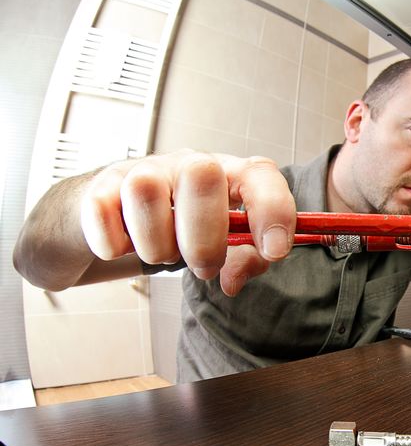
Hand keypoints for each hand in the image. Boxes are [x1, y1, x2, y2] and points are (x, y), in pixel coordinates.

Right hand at [79, 150, 295, 295]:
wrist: (121, 216)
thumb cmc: (186, 228)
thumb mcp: (227, 245)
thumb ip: (245, 261)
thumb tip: (232, 281)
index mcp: (230, 175)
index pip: (261, 174)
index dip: (272, 211)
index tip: (274, 251)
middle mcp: (189, 164)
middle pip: (202, 175)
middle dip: (205, 239)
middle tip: (203, 265)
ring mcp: (144, 171)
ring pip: (146, 192)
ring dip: (156, 244)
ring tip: (163, 252)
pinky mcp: (101, 187)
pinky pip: (102, 214)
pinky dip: (114, 245)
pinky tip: (125, 245)